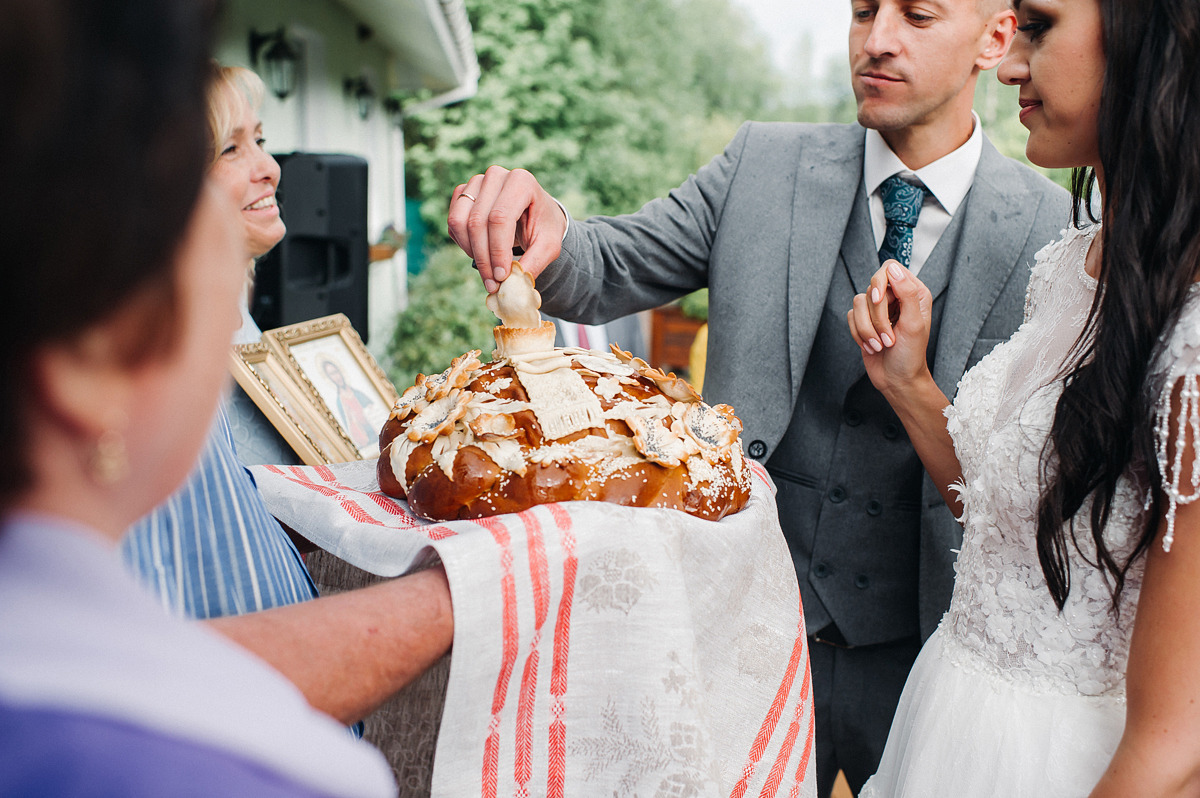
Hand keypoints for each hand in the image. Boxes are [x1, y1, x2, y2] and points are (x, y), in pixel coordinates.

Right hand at [446, 165, 567, 292]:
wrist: (535, 214)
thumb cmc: (543, 227)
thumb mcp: (548, 246)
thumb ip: (535, 262)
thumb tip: (513, 285)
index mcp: (521, 181)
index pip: (500, 218)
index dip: (497, 251)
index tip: (502, 276)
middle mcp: (496, 176)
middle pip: (477, 222)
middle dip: (484, 258)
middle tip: (493, 283)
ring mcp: (477, 182)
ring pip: (459, 221)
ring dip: (471, 252)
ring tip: (488, 271)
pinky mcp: (463, 192)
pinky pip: (453, 222)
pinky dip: (463, 244)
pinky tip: (481, 253)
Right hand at [846, 260, 934, 396]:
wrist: (897, 379)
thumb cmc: (911, 355)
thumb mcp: (914, 324)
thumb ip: (907, 293)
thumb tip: (893, 269)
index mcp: (913, 293)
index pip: (890, 268)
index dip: (880, 282)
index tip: (879, 301)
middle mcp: (895, 297)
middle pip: (872, 288)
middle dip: (876, 316)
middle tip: (888, 336)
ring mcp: (878, 310)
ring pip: (858, 304)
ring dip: (867, 329)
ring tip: (880, 345)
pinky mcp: (864, 322)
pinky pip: (850, 317)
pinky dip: (859, 334)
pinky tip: (872, 346)